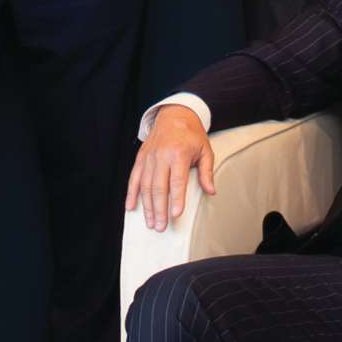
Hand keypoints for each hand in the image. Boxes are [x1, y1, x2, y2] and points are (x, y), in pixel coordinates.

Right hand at [125, 103, 216, 234]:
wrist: (174, 114)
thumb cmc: (191, 134)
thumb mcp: (205, 150)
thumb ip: (207, 172)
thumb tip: (211, 191)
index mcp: (178, 154)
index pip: (177, 182)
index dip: (176, 199)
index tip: (176, 215)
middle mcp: (161, 157)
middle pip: (158, 188)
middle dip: (159, 209)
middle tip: (161, 226)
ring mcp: (149, 158)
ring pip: (145, 186)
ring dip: (147, 206)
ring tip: (151, 222)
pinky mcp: (141, 158)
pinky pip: (134, 178)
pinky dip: (131, 194)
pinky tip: (131, 207)